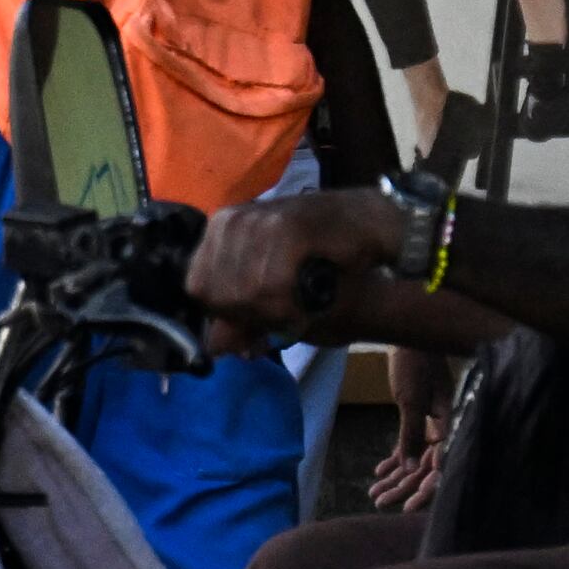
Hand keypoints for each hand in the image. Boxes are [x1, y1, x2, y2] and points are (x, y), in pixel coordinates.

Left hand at [185, 188, 407, 351]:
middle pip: (217, 293)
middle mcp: (231, 220)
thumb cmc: (319, 263)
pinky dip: (288, 307)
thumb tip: (214, 348)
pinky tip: (305, 306)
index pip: (197, 287)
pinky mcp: (288, 227)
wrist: (371, 229)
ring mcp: (258, 220)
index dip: (226, 314)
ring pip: (244, 292)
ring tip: (297, 309)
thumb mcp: (273, 296)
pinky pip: (271, 286)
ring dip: (273, 314)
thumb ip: (242, 319)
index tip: (255, 322)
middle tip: (283, 317)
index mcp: (220, 229)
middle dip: (250, 316)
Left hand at [369, 348, 458, 508]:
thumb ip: (412, 434)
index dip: (426, 489)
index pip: (441, 466)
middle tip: (379, 503)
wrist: (410, 334)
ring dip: (395, 475)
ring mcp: (433, 422)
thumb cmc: (415, 363)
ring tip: (374, 493)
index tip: (408, 507)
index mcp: (450, 425)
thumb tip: (408, 469)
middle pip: (424, 466)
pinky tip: (379, 472)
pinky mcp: (420, 415)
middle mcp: (445, 427)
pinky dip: (395, 456)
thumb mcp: (411, 401)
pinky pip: (409, 442)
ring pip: (414, 457)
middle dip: (402, 487)